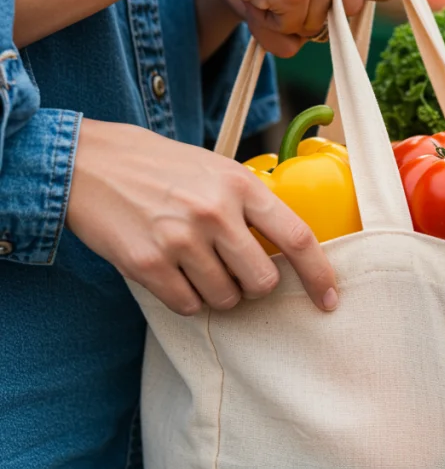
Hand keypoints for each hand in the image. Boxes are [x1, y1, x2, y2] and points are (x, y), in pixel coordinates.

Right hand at [66, 119, 338, 314]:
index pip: (297, 238)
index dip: (318, 275)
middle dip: (253, 287)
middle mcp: (215, 212)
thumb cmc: (162, 168)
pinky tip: (173, 275)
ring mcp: (180, 239)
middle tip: (235, 271)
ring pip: (226, 299)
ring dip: (218, 294)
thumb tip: (287, 249)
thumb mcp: (217, 170)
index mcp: (241, 185)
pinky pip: (188, 305)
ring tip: (197, 266)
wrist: (90, 162)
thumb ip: (252, 203)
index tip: (329, 300)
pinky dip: (186, 299)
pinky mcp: (147, 263)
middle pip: (262, 281)